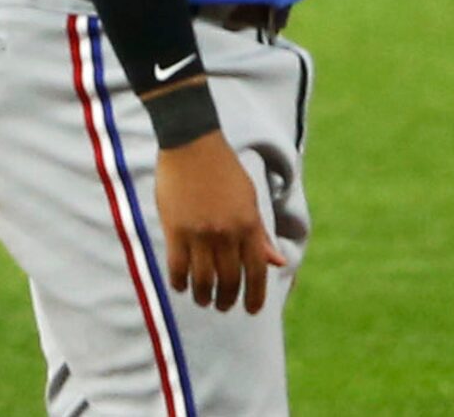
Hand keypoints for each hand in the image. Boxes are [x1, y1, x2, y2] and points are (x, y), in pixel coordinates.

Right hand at [155, 125, 285, 313]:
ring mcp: (200, 232)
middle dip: (227, 299)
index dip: (254, 297)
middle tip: (222, 306)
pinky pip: (178, 266)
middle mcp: (227, 234)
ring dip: (203, 296)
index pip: (256, 273)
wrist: (191, 143)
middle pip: (229, 280)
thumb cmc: (223, 169)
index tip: (250, 310)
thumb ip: (260, 235)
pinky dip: (180, 281)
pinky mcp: (175, 228)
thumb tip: (277, 263)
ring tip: (202, 300)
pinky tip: (181, 287)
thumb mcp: (249, 200)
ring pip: (203, 279)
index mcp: (249, 226)